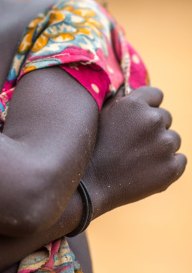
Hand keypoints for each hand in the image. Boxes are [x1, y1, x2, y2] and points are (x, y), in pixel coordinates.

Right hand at [84, 86, 185, 216]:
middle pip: (165, 117)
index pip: (157, 95)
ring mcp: (165, 144)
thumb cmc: (94, 146)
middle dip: (154, 127)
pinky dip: (168, 164)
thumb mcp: (102, 114)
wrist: (92, 183)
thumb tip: (132, 89)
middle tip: (135, 142)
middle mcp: (153, 120)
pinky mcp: (173, 167)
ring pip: (174, 139)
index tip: (139, 118)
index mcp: (135, 104)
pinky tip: (149, 169)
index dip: (148, 106)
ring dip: (161, 145)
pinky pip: (180, 159)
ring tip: (139, 158)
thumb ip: (121, 99)